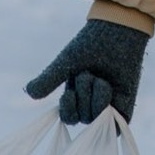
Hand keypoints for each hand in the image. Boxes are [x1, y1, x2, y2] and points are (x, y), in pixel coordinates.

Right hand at [25, 18, 147, 124]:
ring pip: (97, 118)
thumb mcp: (65, 63)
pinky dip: (110, 112)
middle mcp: (91, 102)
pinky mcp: (125, 105)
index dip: (68, 110)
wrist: (117, 31)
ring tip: (103, 78)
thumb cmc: (90, 44)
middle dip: (84, 95)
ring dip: (98, 97)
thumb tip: (29, 92)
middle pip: (82, 118)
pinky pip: (116, 123)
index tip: (69, 94)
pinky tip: (109, 98)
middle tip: (90, 74)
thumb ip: (49, 78)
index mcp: (76, 94)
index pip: (69, 117)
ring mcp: (109, 105)